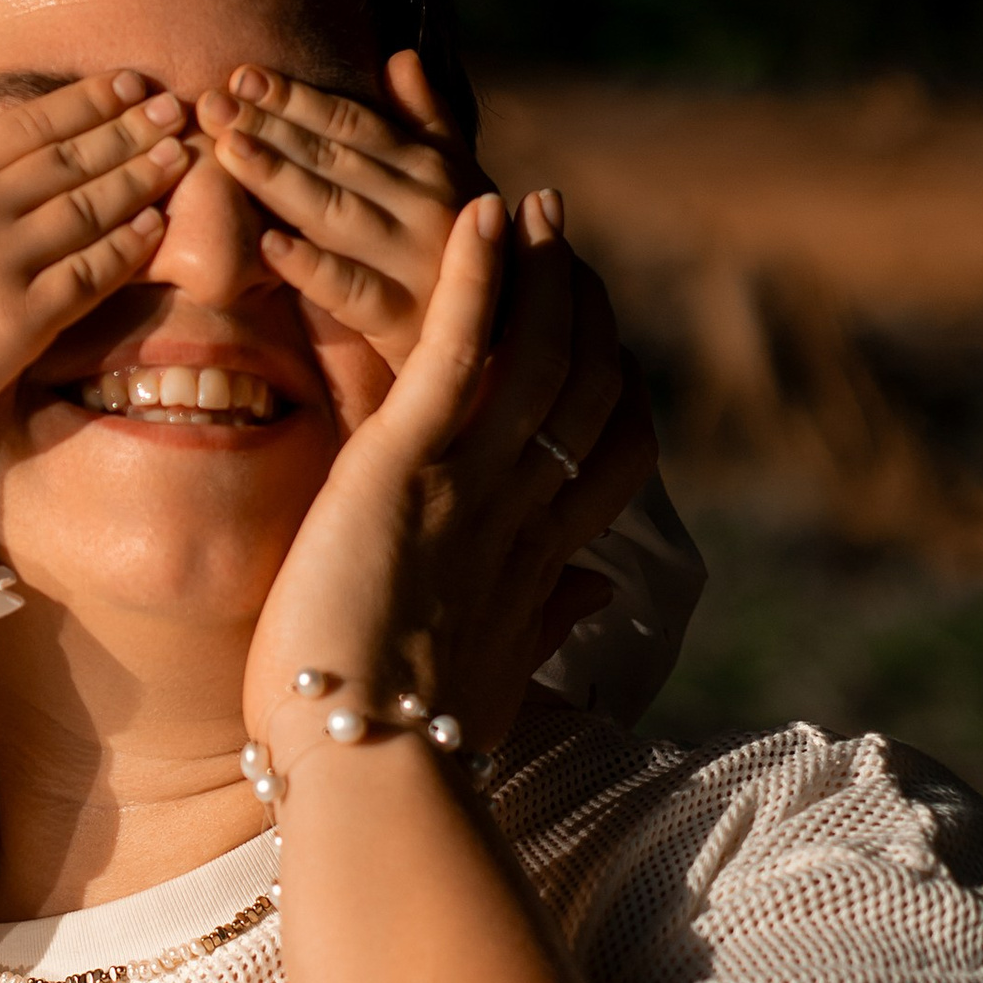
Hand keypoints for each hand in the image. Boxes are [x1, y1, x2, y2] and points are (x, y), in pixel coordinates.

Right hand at [0, 74, 190, 585]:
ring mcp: (1, 264)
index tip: (128, 83)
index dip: (86, 100)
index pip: (28, 124)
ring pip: (90, 207)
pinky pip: (92, 273)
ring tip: (179, 157)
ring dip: (141, 178)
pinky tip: (156, 227)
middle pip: (71, 157)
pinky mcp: (25, 320)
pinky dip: (129, 247)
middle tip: (175, 108)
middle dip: (130, 128)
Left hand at [197, 51, 475, 429]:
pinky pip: (350, 290)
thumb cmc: (468, 250)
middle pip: (334, 160)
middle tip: (210, 104)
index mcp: (431, 168)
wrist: (509, 341)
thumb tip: (400, 57)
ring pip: (336, 213)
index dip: (296, 98)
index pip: (352, 124)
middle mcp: (426, 207)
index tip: (241, 76)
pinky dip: (311, 267)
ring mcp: (417, 263)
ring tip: (228, 150)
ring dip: (280, 179)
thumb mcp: (461, 180)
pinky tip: (266, 245)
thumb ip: (428, 120)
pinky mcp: (404, 320)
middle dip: (270, 128)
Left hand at [242, 189, 656, 771]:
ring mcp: (472, 484)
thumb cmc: (407, 751)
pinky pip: (460, 350)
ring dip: (540, 273)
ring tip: (534, 204)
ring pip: (537, 354)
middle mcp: (521, 514)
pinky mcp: (409, 465)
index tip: (601, 339)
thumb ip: (543, 626)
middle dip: (582, 307)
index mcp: (535, 565)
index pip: (603, 457)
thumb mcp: (492, 681)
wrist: (370, 777)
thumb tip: (597, 595)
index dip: (612, 389)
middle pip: (584, 387)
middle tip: (563, 238)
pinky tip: (484, 211)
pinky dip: (476, 277)